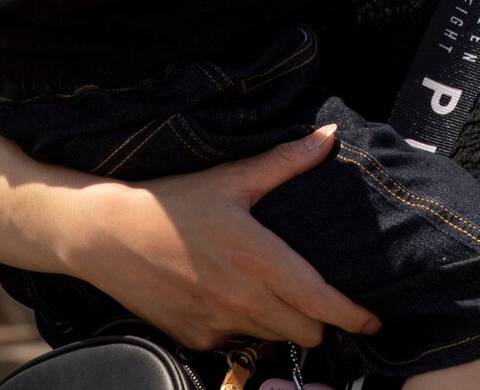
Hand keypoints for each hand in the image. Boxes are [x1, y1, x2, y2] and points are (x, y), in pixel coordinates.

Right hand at [58, 127, 380, 350]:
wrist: (105, 234)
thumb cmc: (171, 202)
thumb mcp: (231, 178)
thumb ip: (286, 162)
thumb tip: (328, 137)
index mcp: (260, 259)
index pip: (322, 303)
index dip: (354, 317)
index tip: (374, 320)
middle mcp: (243, 299)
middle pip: (306, 331)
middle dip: (319, 319)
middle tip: (317, 297)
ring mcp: (218, 323)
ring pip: (273, 338)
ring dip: (282, 323)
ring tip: (274, 293)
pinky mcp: (194, 336)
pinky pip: (236, 342)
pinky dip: (244, 326)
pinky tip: (232, 297)